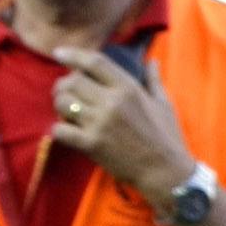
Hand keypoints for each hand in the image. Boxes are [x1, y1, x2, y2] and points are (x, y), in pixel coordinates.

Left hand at [49, 48, 195, 216]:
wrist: (166, 172)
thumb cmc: (167, 136)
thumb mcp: (164, 103)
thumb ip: (153, 80)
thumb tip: (152, 61)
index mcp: (128, 88)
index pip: (94, 62)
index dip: (73, 55)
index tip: (59, 53)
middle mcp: (112, 102)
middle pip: (72, 81)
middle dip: (63, 84)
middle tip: (66, 93)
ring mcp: (100, 123)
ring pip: (63, 102)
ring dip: (60, 105)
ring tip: (67, 111)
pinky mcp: (91, 144)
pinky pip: (61, 130)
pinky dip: (59, 129)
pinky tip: (67, 131)